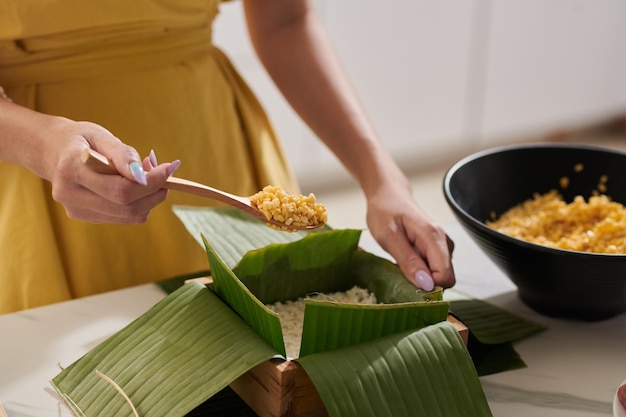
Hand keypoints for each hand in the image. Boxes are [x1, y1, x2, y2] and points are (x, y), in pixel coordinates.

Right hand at [40, 117, 178, 223]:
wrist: (54, 153)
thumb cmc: (82, 140)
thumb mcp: (102, 136)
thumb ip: (123, 155)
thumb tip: (143, 176)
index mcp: (71, 170)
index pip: (120, 189)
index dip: (151, 182)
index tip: (169, 168)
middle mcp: (70, 195)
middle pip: (126, 207)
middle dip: (154, 192)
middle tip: (164, 173)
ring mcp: (77, 210)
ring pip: (129, 216)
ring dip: (150, 198)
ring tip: (148, 176)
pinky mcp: (86, 217)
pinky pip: (124, 217)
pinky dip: (139, 203)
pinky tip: (135, 185)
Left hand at [365, 184, 455, 290]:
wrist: (388, 194)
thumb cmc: (384, 211)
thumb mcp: (389, 237)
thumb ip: (408, 261)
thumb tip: (426, 285)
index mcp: (433, 237)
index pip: (445, 275)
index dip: (429, 286)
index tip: (408, 283)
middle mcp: (443, 241)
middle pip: (446, 277)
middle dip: (426, 283)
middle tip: (401, 273)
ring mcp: (442, 245)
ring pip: (440, 274)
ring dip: (421, 276)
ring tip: (401, 262)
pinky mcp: (437, 248)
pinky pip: (434, 268)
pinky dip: (420, 270)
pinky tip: (406, 260)